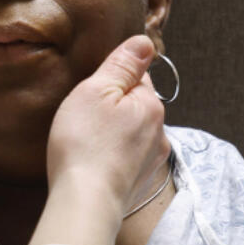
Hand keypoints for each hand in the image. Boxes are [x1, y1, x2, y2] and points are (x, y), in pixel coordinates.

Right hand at [46, 35, 168, 216]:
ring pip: (132, 134)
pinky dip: (113, 156)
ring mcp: (151, 161)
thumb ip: (122, 65)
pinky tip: (94, 161)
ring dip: (115, 133)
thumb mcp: (96, 90)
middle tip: (84, 116)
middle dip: (114, 108)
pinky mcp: (139, 183)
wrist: (85, 202)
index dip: (112, 79)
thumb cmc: (84, 142)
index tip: (92, 90)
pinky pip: (127, 158)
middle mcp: (160, 133)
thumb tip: (145, 42)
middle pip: (136, 106)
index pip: (137, 77)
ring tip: (87, 141)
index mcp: (151, 105)